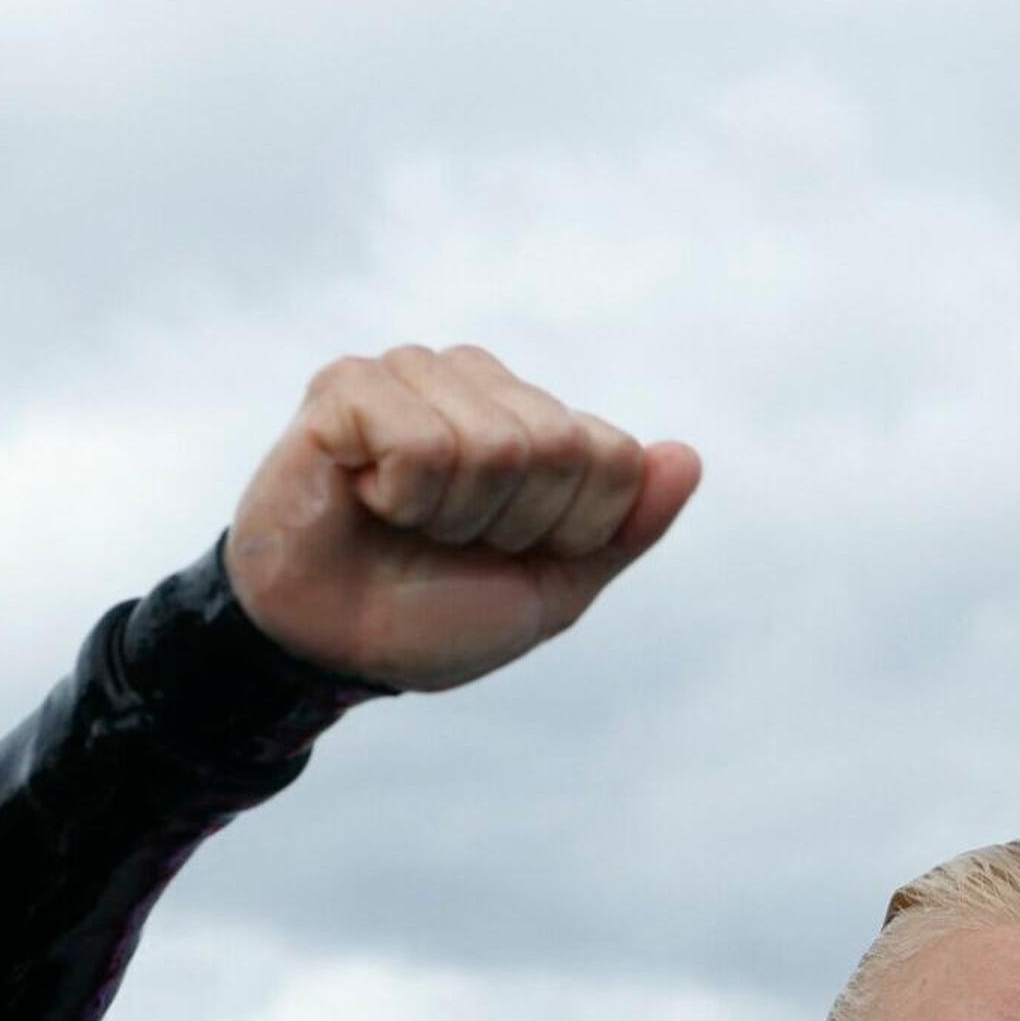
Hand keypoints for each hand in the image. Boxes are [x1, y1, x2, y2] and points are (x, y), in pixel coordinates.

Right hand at [222, 344, 701, 692]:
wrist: (333, 647)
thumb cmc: (434, 614)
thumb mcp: (553, 588)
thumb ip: (626, 527)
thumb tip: (687, 456)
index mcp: (536, 418)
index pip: (615, 458)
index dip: (569, 532)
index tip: (506, 551)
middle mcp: (478, 381)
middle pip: (559, 448)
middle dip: (510, 525)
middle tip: (446, 539)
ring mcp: (412, 373)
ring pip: (495, 444)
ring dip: (452, 514)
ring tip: (402, 518)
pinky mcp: (347, 385)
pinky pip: (422, 441)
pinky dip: (401, 496)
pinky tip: (365, 496)